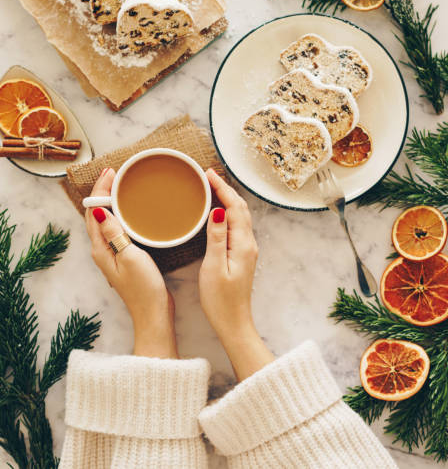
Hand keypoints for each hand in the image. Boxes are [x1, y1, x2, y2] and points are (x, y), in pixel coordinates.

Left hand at [85, 168, 177, 358]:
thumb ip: (114, 233)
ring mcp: (113, 255)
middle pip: (97, 215)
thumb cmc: (143, 287)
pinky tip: (131, 212)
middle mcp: (103, 250)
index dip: (99, 190)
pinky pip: (117, 230)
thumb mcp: (130, 256)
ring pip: (106, 221)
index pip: (93, 212)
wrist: (154, 313)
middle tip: (116, 174)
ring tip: (121, 187)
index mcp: (101, 248)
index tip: (111, 173)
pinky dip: (121, 215)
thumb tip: (98, 209)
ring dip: (111, 202)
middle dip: (103, 193)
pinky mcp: (124, 258)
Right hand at [199, 169, 273, 379]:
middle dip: (225, 189)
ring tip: (211, 187)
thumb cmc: (220, 300)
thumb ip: (217, 237)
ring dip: (227, 199)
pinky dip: (228, 212)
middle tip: (207, 176)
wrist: (234, 323)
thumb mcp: (214, 267)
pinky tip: (217, 212)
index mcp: (243, 244)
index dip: (221, 188)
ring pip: (240, 216)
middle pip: (240, 208)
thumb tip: (218, 210)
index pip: (234, 207)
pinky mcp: (242, 255)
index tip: (207, 173)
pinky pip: (237, 226)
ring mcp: (247, 249)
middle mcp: (248, 244)